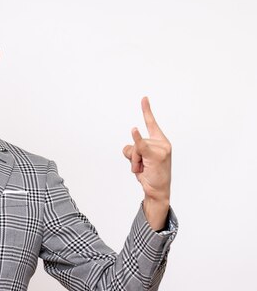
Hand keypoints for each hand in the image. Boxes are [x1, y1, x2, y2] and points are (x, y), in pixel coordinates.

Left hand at [122, 97, 171, 229]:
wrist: (157, 191)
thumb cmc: (150, 175)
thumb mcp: (140, 160)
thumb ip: (133, 149)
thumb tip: (128, 147)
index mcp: (159, 141)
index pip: (151, 123)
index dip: (147, 110)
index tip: (144, 98)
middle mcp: (162, 143)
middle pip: (134, 142)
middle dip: (133, 157)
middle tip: (143, 167)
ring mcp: (161, 148)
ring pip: (134, 148)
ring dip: (134, 162)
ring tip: (144, 170)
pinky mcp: (156, 155)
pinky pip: (142, 145)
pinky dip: (137, 138)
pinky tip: (134, 130)